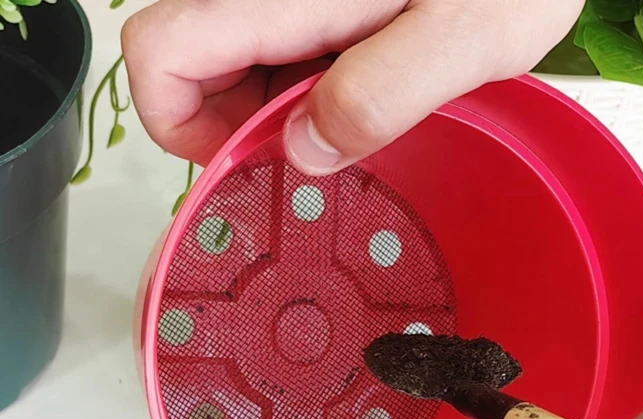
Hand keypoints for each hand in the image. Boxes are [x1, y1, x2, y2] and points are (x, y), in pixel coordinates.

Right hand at [121, 0, 581, 169]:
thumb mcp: (465, 35)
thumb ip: (384, 92)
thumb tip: (307, 148)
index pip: (161, 52)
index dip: (183, 126)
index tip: (253, 163)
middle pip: (189, 62)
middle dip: (236, 125)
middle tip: (319, 146)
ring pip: (232, 61)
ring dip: (276, 109)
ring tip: (355, 113)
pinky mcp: (315, 4)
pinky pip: (278, 50)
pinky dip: (302, 88)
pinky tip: (361, 90)